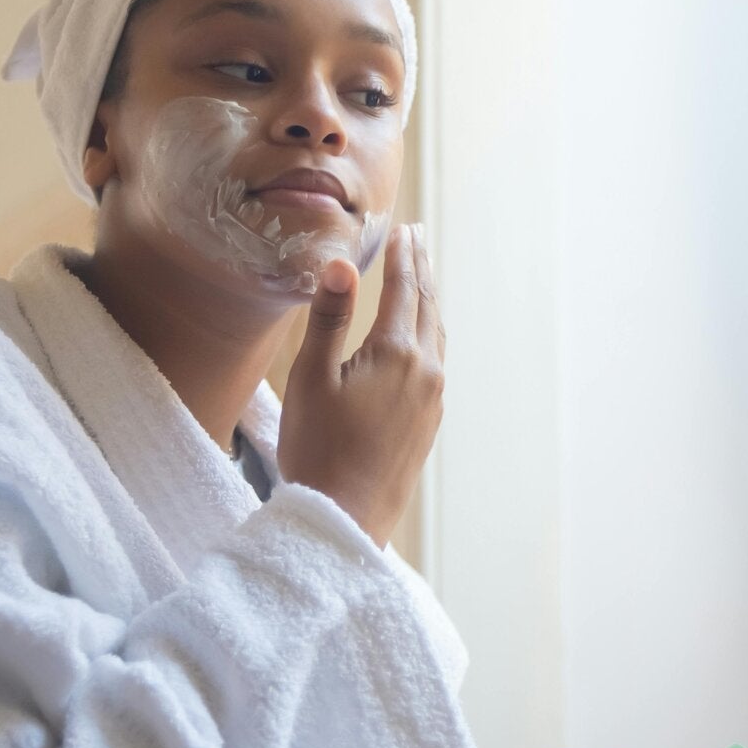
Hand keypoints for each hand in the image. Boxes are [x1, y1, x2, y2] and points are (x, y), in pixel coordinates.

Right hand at [278, 224, 443, 545]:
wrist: (346, 518)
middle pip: (426, 306)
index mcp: (396, 353)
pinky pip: (435, 362)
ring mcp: (432, 398)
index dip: (402, 257)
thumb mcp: (312, 378)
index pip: (403, 290)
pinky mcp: (429, 422)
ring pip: (435, 335)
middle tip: (418, 238)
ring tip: (422, 279)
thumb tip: (342, 265)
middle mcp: (425, 371)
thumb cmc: (318, 449)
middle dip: (421, 269)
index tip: (404, 229)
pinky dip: (429, 334)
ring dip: (428, 302)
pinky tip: (420, 340)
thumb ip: (329, 318)